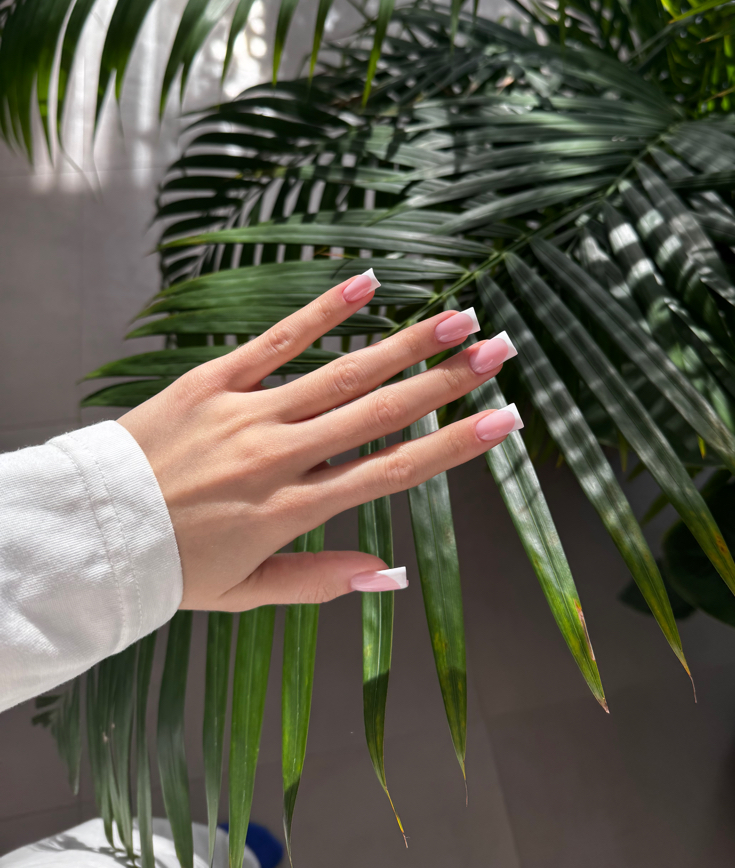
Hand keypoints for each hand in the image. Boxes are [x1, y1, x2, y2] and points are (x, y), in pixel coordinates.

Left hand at [118, 271, 521, 610]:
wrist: (89, 531)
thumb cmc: (170, 567)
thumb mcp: (244, 593)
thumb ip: (319, 582)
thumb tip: (390, 577)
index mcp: (290, 510)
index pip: (391, 472)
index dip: (452, 446)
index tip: (501, 420)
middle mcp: (278, 456)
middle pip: (379, 411)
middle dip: (446, 379)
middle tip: (499, 349)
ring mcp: (245, 412)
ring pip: (340, 372)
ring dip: (404, 341)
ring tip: (457, 317)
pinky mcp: (211, 380)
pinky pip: (275, 340)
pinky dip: (321, 311)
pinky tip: (366, 284)